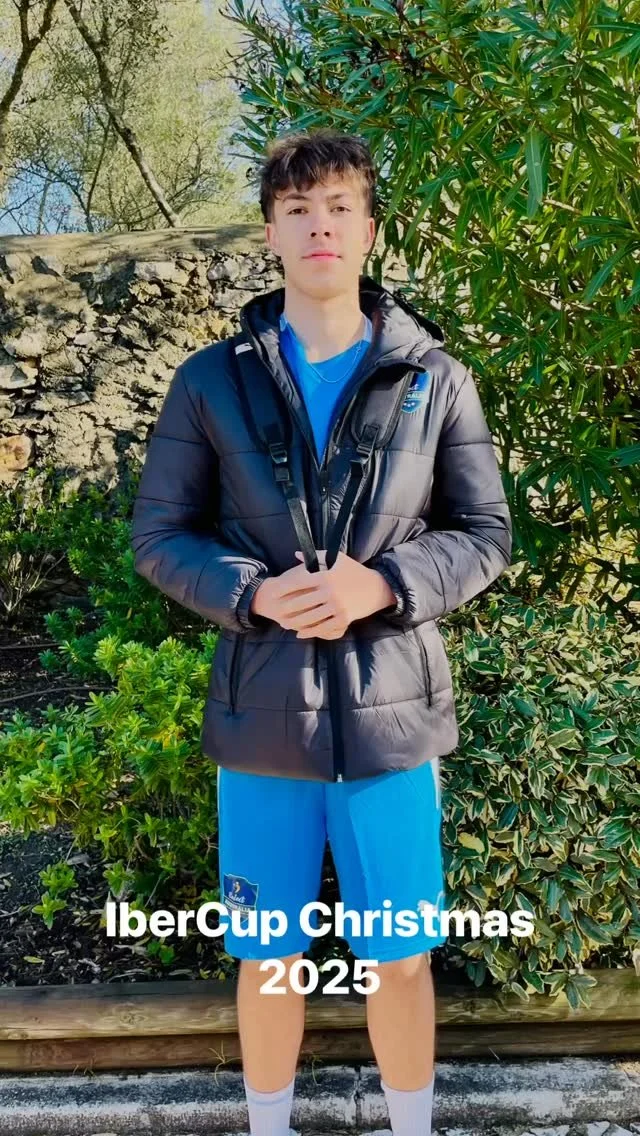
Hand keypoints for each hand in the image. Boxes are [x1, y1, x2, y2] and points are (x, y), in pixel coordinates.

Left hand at [250, 551, 395, 638]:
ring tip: (284, 624)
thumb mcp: (337, 559)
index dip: (283, 589)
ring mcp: (337, 606)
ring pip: (310, 617)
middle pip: (301, 602)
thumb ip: (315, 557)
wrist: (376, 588)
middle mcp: (330, 591)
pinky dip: (310, 632)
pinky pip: (322, 627)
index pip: (298, 582)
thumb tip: (296, 554)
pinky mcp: (343, 618)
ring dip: (295, 622)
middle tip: (276, 611)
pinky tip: (300, 633)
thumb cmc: (354, 571)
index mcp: (325, 575)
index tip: (273, 593)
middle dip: (286, 608)